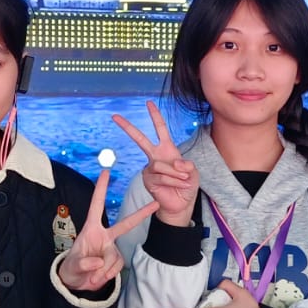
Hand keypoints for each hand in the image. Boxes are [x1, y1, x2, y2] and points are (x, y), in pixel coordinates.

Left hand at [57, 166, 158, 290]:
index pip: (96, 205)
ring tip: (92, 277)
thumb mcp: (72, 266)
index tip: (106, 172)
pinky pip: (117, 266)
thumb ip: (84, 263)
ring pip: (116, 257)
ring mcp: (112, 248)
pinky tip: (98, 277)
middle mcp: (104, 236)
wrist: (77, 282)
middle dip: (141, 214)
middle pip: (125, 224)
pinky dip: (108, 274)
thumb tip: (98, 263)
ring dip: (105, 270)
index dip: (101, 189)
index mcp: (91, 229)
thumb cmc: (72, 268)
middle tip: (155, 204)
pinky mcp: (116, 260)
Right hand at [112, 101, 197, 226]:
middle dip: (128, 127)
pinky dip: (173, 180)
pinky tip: (177, 185)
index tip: (148, 103)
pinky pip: (160, 176)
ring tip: (184, 180)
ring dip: (176, 174)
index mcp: (167, 150)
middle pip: (140, 139)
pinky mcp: (147, 179)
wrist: (181, 204)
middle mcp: (155, 156)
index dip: (155, 116)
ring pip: (161, 165)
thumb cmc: (187, 185)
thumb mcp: (193, 171)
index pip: (160, 129)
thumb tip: (175, 163)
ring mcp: (150, 168)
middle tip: (115, 116)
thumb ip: (186, 164)